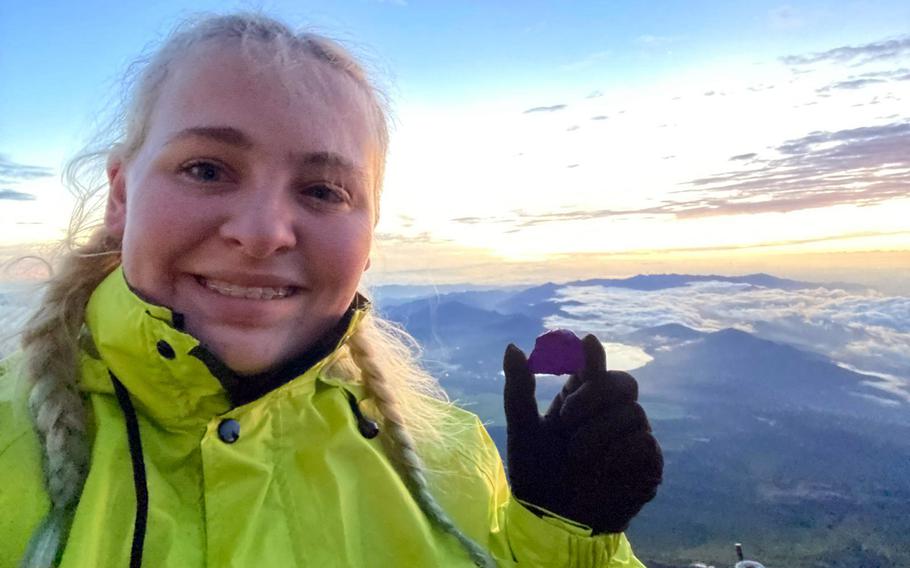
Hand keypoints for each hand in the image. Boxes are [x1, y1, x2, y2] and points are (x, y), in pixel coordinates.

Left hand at [502, 334, 662, 533]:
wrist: (552, 520)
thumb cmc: (537, 475)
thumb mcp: (523, 431)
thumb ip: (519, 389)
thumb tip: (512, 347)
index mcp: (581, 402)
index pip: (594, 369)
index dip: (593, 355)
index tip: (586, 343)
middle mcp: (610, 415)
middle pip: (624, 382)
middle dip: (595, 395)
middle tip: (566, 418)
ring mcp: (632, 438)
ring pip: (632, 413)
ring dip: (597, 434)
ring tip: (575, 458)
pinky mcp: (648, 464)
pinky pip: (644, 443)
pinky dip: (618, 454)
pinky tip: (601, 471)